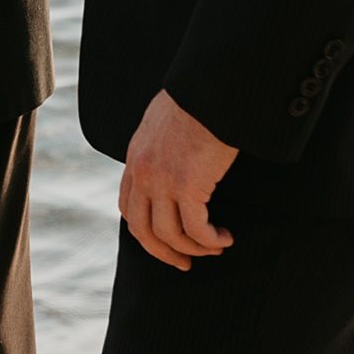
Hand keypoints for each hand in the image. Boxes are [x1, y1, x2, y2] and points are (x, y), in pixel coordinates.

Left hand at [119, 90, 237, 270]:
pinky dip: (211, 240)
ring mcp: (162, 180)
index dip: (145, 231)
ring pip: (170, 235)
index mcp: (136, 157)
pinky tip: (224, 237)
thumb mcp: (164, 124)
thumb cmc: (197, 102)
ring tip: (215, 247)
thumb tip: (174, 165)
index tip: (165, 242)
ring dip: (194, 248)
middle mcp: (143, 172)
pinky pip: (196, 229)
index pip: (128, 206)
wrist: (210, 90)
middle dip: (164, 252)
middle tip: (185, 263)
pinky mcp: (187, 186)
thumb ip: (161, 148)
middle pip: (142, 229)